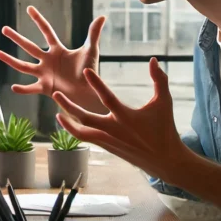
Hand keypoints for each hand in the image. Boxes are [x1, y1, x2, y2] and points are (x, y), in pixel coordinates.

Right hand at [0, 5, 107, 113]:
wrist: (89, 92)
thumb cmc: (89, 71)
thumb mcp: (91, 51)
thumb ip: (93, 34)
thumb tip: (102, 16)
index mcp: (57, 50)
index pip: (46, 31)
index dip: (38, 20)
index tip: (29, 8)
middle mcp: (47, 60)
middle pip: (29, 47)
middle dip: (17, 38)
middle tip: (4, 29)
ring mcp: (44, 74)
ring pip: (23, 66)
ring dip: (11, 60)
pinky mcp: (45, 88)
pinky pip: (31, 88)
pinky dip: (23, 89)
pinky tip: (13, 87)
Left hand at [52, 58, 193, 181]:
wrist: (164, 159)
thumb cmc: (164, 128)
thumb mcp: (164, 102)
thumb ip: (160, 80)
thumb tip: (153, 60)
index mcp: (126, 116)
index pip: (107, 97)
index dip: (96, 83)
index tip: (85, 71)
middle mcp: (114, 129)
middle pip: (85, 117)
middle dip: (68, 106)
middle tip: (55, 94)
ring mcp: (109, 140)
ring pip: (81, 132)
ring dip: (67, 122)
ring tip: (57, 112)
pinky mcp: (107, 147)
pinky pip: (86, 139)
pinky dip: (76, 131)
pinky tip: (70, 123)